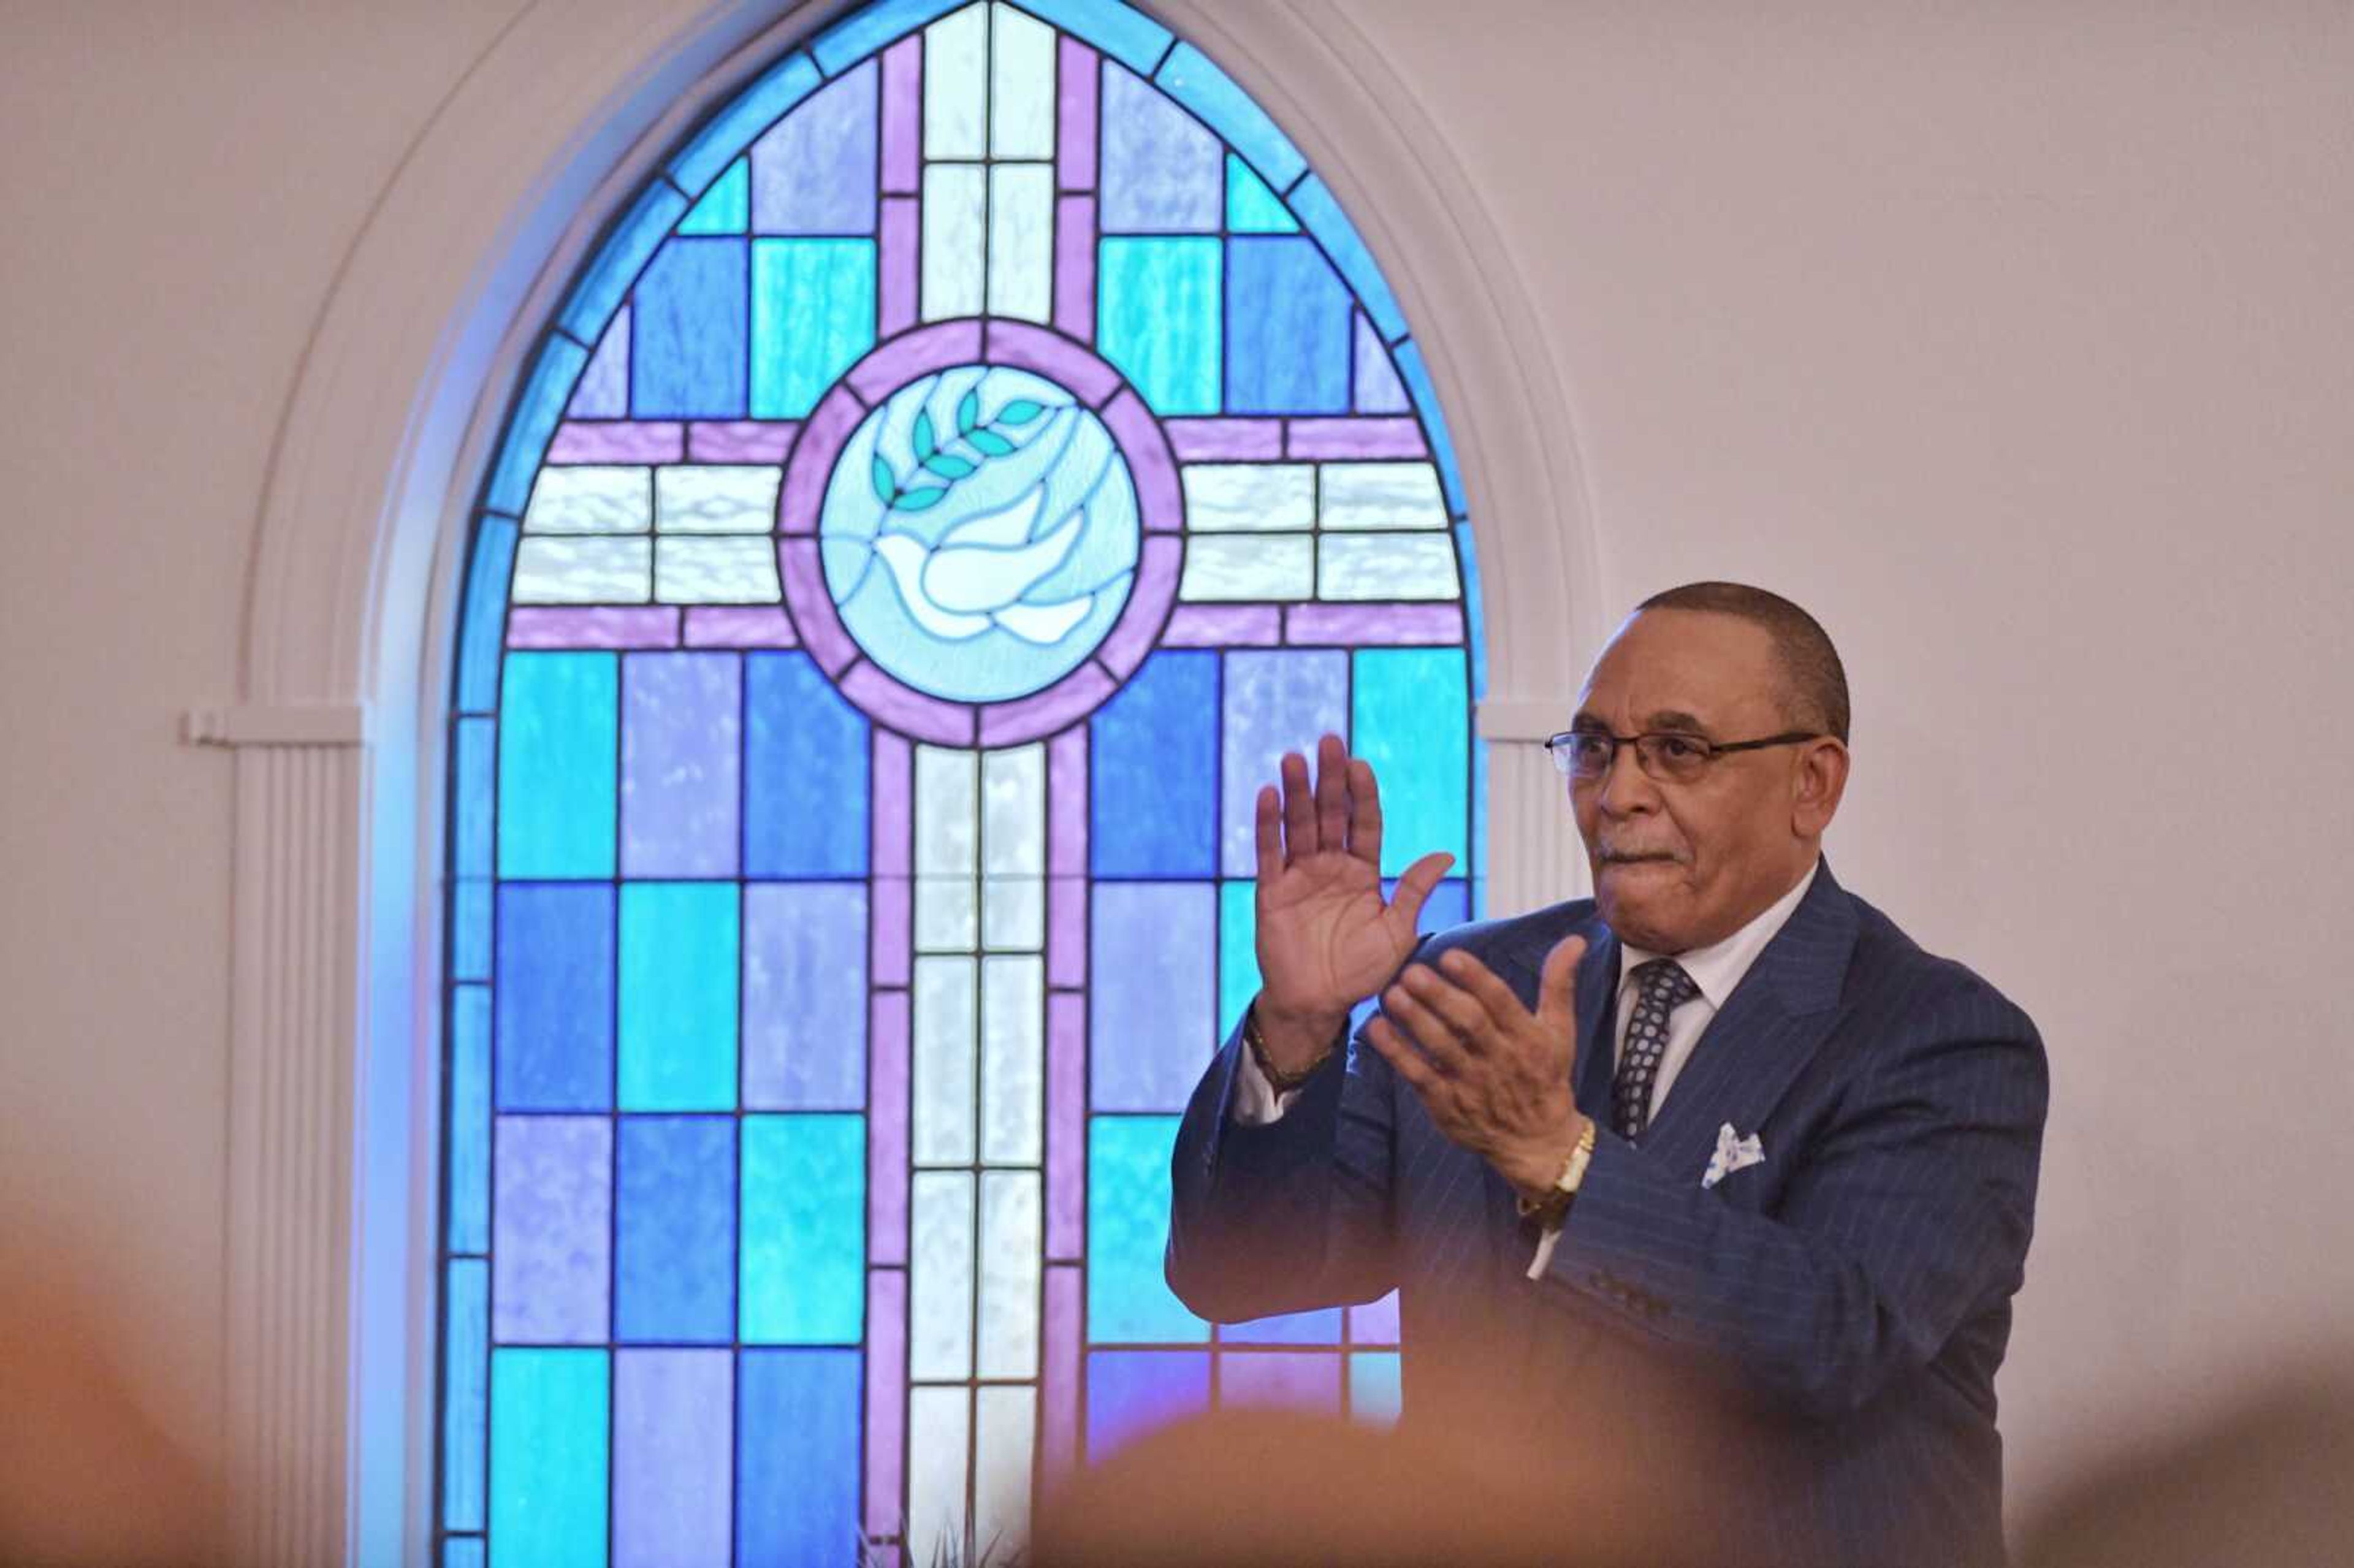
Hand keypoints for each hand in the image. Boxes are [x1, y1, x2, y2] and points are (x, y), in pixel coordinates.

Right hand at [1252, 734, 1453, 1071]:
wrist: (1319, 1004)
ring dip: (1296, 791)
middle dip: (1329, 779)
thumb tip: (1446, 854)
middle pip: (1330, 814)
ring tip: (1295, 758)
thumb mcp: (1398, 931)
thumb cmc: (1361, 972)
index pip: (1364, 824)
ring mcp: (1300, 877)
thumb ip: (1414, 891)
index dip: (1362, 795)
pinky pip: (1270, 853)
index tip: (1361, 765)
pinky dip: (1269, 825)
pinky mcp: (1272, 892)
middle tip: (1329, 742)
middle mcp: (1330, 866)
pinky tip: (1269, 794)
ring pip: (1298, 825)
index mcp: (1362, 872)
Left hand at [1363, 935, 1590, 1195]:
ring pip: (1441, 1049)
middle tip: (1411, 972)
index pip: (1501, 1003)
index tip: (1450, 956)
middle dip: (1439, 997)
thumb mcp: (1560, 1031)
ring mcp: (1472, 1085)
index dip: (1476, 979)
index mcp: (1528, 1038)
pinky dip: (1396, 1054)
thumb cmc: (1545, 1076)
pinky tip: (1375, 1029)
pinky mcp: (1448, 1106)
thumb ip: (1559, 984)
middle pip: (1468, 1024)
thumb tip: (1574, 940)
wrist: (1538, 1142)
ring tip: (1392, 994)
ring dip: (1414, 1021)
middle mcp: (1501, 1060)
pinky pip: (1418, 1077)